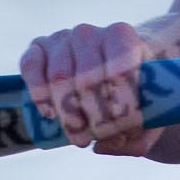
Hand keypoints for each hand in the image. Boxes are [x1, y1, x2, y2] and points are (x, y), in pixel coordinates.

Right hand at [19, 22, 157, 156]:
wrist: (108, 65)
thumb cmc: (133, 90)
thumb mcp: (149, 110)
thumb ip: (139, 135)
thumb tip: (101, 146)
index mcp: (122, 36)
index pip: (120, 73)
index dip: (123, 107)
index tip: (127, 129)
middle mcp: (89, 33)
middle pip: (87, 80)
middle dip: (94, 118)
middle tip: (100, 137)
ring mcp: (61, 38)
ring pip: (59, 78)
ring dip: (69, 116)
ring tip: (80, 136)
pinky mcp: (38, 47)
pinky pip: (31, 67)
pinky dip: (39, 95)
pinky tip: (51, 114)